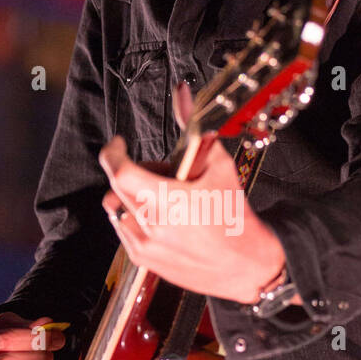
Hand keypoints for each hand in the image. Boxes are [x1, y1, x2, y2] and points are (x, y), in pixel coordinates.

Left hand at [98, 83, 286, 303]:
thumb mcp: (219, 165)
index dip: (113, 152)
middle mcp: (151, 227)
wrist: (247, 265)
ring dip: (133, 196)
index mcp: (168, 202)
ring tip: (164, 198)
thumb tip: (181, 94)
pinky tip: (164, 218)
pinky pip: (123, 229)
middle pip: (118, 187)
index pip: (120, 171)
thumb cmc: (235, 217)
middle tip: (161, 172)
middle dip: (132, 171)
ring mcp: (144, 246)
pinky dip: (136, 216)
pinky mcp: (144, 260)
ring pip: (118, 208)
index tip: (119, 144)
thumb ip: (194, 127)